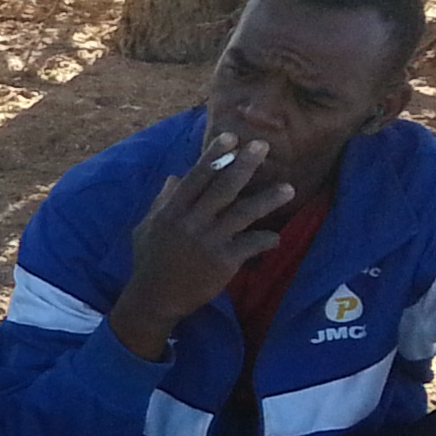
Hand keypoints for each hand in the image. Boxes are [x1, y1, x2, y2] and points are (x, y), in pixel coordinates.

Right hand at [108, 131, 295, 359]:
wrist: (154, 298)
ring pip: (242, 213)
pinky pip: (251, 245)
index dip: (213, 156)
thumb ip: (162, 202)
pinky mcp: (223, 261)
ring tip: (288, 188)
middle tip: (262, 146)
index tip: (230, 137)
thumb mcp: (147, 227)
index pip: (195, 177)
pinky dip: (266, 241)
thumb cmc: (149, 261)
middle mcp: (190, 222)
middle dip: (243, 165)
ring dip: (267, 199)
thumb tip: (175, 178)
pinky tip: (276, 238)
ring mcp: (208, 241)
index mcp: (172, 211)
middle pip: (222, 187)